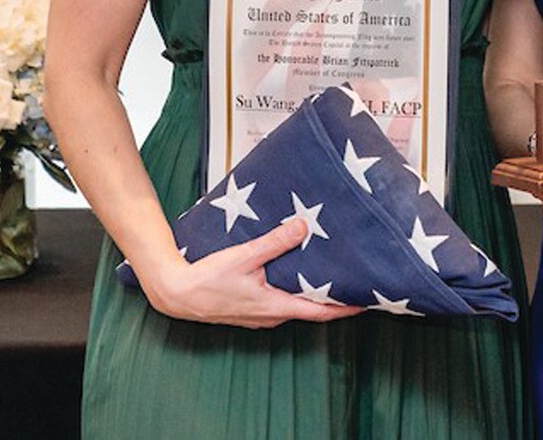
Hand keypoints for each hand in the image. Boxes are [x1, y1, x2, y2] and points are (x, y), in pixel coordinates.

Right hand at [141, 218, 363, 327]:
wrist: (176, 294)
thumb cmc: (207, 280)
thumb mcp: (244, 256)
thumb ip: (275, 242)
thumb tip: (303, 227)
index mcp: (275, 307)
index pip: (319, 312)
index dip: (344, 307)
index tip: (365, 301)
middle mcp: (271, 316)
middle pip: (310, 309)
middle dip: (332, 298)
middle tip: (352, 282)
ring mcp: (260, 315)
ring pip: (294, 305)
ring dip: (312, 294)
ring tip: (329, 275)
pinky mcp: (250, 309)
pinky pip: (280, 302)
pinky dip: (293, 291)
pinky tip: (294, 274)